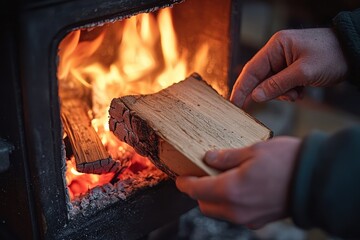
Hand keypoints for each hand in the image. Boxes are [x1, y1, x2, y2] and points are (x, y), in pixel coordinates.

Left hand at [176, 137, 300, 228]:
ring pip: (219, 211)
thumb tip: (208, 158)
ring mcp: (248, 218)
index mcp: (231, 190)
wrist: (316, 180)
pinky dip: (228, 202)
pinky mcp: (258, 220)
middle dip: (197, 191)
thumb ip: (226, 157)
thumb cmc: (286, 161)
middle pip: (204, 204)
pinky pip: (234, 214)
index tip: (180, 178)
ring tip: (218, 178)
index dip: (184, 184)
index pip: (196, 191)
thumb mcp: (253, 150)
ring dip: (212, 197)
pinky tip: (235, 186)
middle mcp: (236, 209)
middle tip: (200, 174)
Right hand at [231, 28, 348, 107]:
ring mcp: (285, 61)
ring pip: (272, 84)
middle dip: (267, 91)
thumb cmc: (331, 55)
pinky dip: (290, 92)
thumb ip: (277, 85)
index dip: (241, 87)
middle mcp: (278, 52)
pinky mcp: (293, 69)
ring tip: (298, 93)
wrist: (354, 52)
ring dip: (283, 93)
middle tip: (267, 103)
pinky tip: (302, 91)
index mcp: (276, 46)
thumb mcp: (303, 72)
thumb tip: (255, 96)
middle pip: (261, 78)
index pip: (252, 69)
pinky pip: (283, 85)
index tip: (233, 103)